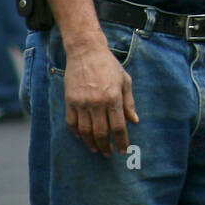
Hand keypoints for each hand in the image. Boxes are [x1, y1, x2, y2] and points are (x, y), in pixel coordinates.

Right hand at [63, 39, 139, 155]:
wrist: (86, 51)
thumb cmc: (108, 65)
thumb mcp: (125, 81)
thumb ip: (129, 102)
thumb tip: (134, 121)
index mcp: (113, 98)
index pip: (118, 127)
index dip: (121, 141)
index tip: (122, 150)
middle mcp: (97, 103)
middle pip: (101, 133)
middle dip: (106, 146)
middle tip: (108, 153)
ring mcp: (82, 103)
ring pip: (85, 131)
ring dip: (91, 143)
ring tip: (96, 149)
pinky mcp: (70, 101)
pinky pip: (72, 123)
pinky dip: (77, 133)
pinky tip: (82, 137)